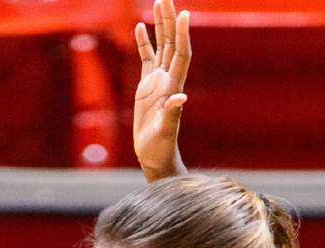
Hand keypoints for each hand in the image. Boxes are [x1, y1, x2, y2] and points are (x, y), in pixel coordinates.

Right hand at [134, 0, 190, 179]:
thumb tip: (181, 98)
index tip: (183, 13)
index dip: (182, 34)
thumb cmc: (160, 146)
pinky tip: (141, 27)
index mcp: (173, 86)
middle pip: (172, 43)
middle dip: (169, 20)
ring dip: (160, 25)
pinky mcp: (147, 86)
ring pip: (161, 46)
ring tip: (158, 2)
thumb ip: (172, 114)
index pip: (181, 54)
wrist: (154, 154)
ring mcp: (158, 81)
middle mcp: (168, 79)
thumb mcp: (165, 131)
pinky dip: (144, 42)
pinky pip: (147, 58)